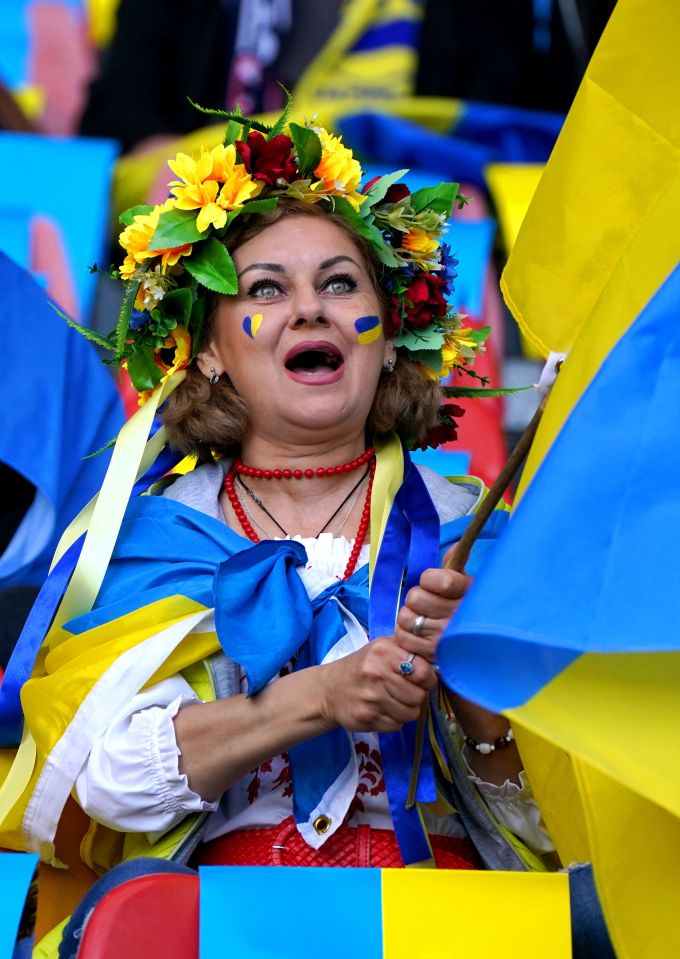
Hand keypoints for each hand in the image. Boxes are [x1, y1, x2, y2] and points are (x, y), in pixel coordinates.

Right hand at [319, 635, 437, 732]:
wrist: (329, 689)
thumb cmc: (363, 666)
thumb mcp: (383, 649)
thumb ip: (409, 652)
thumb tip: (440, 665)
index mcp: (384, 651)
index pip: (423, 672)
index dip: (427, 679)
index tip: (420, 679)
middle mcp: (376, 673)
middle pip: (418, 696)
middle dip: (415, 696)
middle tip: (403, 691)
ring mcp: (370, 697)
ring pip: (410, 714)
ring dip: (405, 710)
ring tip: (392, 700)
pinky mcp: (365, 717)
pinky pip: (396, 726)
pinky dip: (393, 721)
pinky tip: (382, 710)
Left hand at [395, 562, 471, 662]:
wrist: (481, 646)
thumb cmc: (467, 610)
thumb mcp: (466, 586)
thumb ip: (456, 566)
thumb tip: (455, 546)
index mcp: (467, 593)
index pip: (436, 580)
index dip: (429, 579)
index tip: (433, 582)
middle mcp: (457, 616)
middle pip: (415, 597)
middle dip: (417, 599)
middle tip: (427, 604)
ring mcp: (443, 637)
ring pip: (405, 617)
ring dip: (409, 617)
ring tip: (423, 620)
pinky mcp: (430, 654)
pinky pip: (402, 636)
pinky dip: (406, 634)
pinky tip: (419, 634)